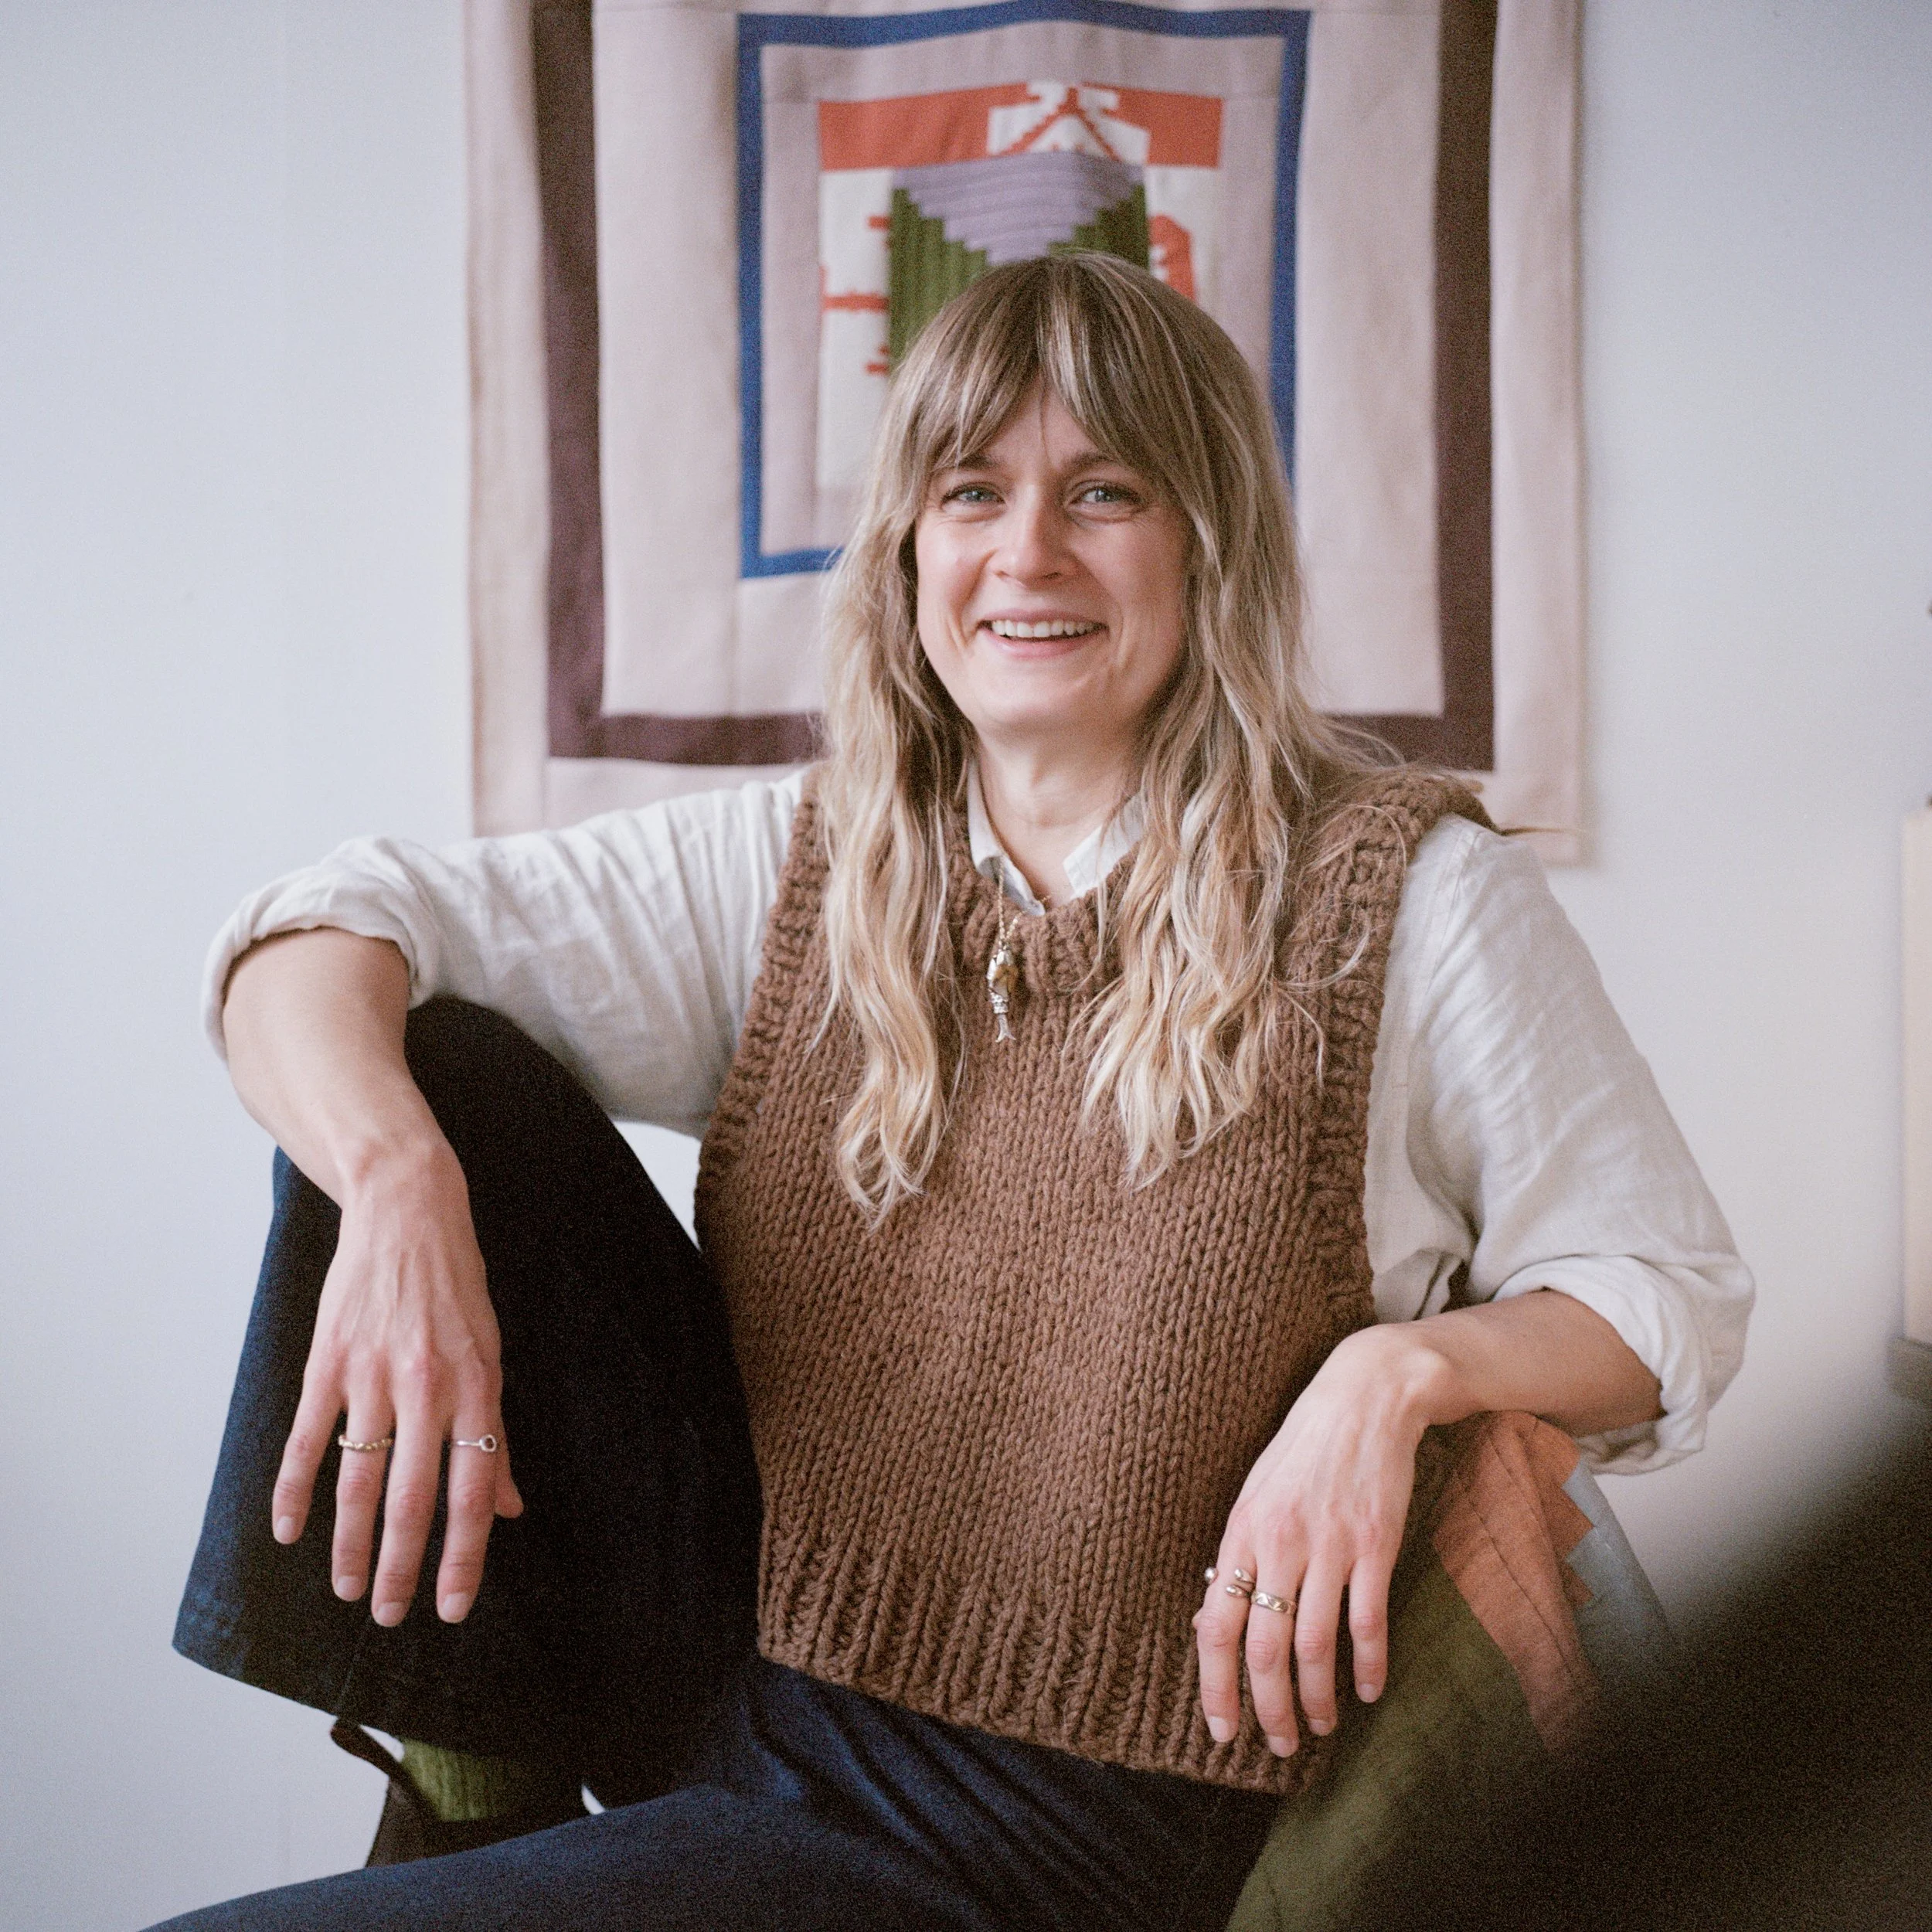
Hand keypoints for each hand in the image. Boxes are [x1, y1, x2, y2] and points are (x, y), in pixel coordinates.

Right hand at [270, 1140, 522, 1625]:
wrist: (409, 1209)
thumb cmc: (457, 1287)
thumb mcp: (492, 1353)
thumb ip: (495, 1433)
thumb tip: (508, 1506)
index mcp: (477, 1388)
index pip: (474, 1491)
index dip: (464, 1556)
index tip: (453, 1606)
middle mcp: (428, 1387)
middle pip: (413, 1498)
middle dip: (402, 1567)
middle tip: (391, 1615)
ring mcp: (373, 1374)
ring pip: (358, 1479)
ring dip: (349, 1544)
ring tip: (347, 1589)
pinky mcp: (329, 1360)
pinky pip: (308, 1438)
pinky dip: (295, 1489)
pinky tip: (289, 1531)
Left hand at [1194, 1324, 1437, 1755]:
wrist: (1363, 1398)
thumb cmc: (1302, 1450)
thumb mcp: (1253, 1495)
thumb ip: (1236, 1557)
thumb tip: (1210, 1618)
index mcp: (1240, 1532)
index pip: (1216, 1626)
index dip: (1216, 1685)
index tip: (1221, 1729)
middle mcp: (1279, 1543)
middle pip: (1264, 1649)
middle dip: (1268, 1709)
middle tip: (1278, 1746)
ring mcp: (1330, 1545)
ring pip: (1315, 1647)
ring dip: (1317, 1700)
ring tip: (1321, 1727)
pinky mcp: (1376, 1545)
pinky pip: (1368, 1622)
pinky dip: (1369, 1665)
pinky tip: (1370, 1691)